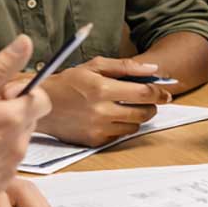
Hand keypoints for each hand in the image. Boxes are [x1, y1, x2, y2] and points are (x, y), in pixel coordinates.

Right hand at [0, 36, 53, 206]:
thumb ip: (0, 67)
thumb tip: (25, 43)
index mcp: (12, 119)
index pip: (41, 99)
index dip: (22, 93)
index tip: (0, 95)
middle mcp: (17, 146)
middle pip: (28, 120)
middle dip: (10, 114)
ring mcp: (9, 168)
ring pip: (17, 142)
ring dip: (2, 136)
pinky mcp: (0, 185)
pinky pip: (7, 165)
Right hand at [36, 56, 173, 146]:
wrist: (41, 103)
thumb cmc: (69, 81)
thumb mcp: (95, 65)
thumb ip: (126, 66)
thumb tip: (153, 68)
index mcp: (102, 88)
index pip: (144, 93)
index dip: (160, 92)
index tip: (166, 92)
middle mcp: (101, 110)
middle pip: (143, 113)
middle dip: (152, 106)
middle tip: (148, 100)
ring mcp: (97, 128)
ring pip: (134, 126)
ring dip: (137, 117)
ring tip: (128, 107)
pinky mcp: (93, 140)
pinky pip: (119, 136)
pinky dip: (122, 127)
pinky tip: (113, 117)